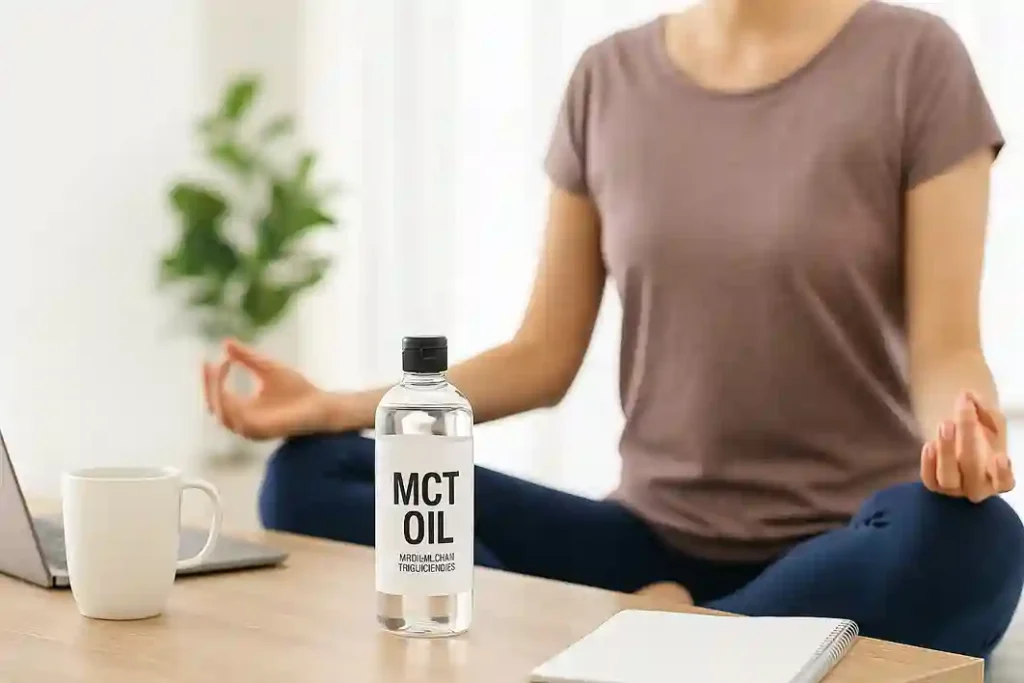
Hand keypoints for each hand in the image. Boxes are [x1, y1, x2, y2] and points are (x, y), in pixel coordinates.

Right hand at [202, 340, 329, 439]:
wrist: (320, 404)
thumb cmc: (297, 389)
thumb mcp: (267, 368)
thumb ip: (247, 358)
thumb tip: (225, 342)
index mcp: (244, 410)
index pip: (218, 397)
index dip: (211, 379)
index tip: (211, 359)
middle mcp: (244, 422)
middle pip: (215, 406)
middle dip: (209, 385)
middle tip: (208, 365)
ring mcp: (251, 429)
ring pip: (222, 414)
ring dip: (216, 392)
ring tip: (218, 370)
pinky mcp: (260, 431)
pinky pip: (237, 420)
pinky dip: (229, 404)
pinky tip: (229, 386)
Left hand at [920, 391, 1013, 501]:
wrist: (957, 436)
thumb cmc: (980, 430)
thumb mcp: (989, 419)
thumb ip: (984, 409)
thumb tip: (969, 396)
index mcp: (999, 476)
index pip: (1005, 482)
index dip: (1002, 473)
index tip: (1000, 456)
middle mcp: (978, 486)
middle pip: (973, 470)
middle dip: (966, 440)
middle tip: (956, 418)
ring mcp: (955, 488)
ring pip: (948, 478)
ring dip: (945, 452)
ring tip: (945, 424)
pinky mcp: (935, 485)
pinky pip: (930, 480)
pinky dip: (928, 463)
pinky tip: (929, 445)